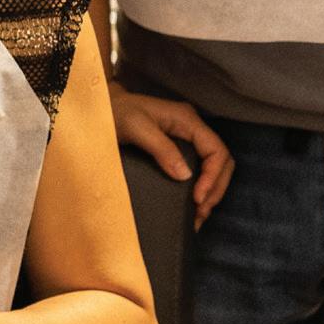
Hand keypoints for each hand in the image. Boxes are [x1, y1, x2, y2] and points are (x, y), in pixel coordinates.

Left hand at [111, 90, 233, 226]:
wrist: (102, 108)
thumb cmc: (116, 112)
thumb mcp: (136, 127)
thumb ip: (161, 148)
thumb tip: (185, 176)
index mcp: (187, 120)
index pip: (216, 150)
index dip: (213, 177)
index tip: (197, 198)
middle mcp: (192, 129)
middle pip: (220, 161)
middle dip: (215, 189)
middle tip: (201, 213)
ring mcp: (187, 139)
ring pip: (213, 168)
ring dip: (210, 192)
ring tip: (199, 216)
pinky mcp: (178, 149)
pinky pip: (199, 170)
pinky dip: (201, 189)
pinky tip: (192, 206)